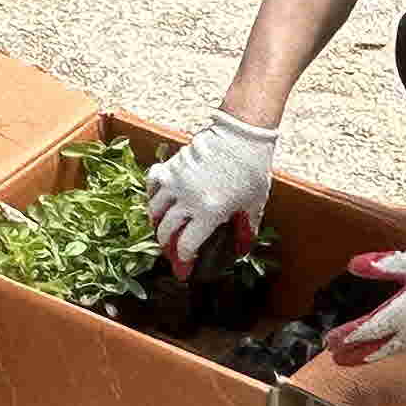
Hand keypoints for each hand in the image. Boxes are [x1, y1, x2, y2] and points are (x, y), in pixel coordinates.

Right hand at [146, 109, 278, 273]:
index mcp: (209, 212)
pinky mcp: (170, 166)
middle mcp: (187, 200)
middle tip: (172, 252)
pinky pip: (152, 184)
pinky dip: (151, 195)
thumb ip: (246, 228)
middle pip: (166, 231)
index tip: (183, 271)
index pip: (186, 245)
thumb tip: (241, 250)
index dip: (183, 261)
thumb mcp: (254, 203)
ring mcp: (176, 182)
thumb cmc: (252, 169)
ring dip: (156, 223)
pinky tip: (156, 201)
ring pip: (154, 210)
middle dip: (167, 246)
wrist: (241, 134)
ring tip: (162, 228)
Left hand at [324, 235, 405, 364]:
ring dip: (379, 353)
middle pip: (380, 349)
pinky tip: (403, 347)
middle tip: (338, 360)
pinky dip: (404, 350)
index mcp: (403, 314)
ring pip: (399, 352)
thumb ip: (382, 265)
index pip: (368, 330)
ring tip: (364, 356)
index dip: (347, 337)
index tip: (330, 342)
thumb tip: (353, 265)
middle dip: (357, 355)